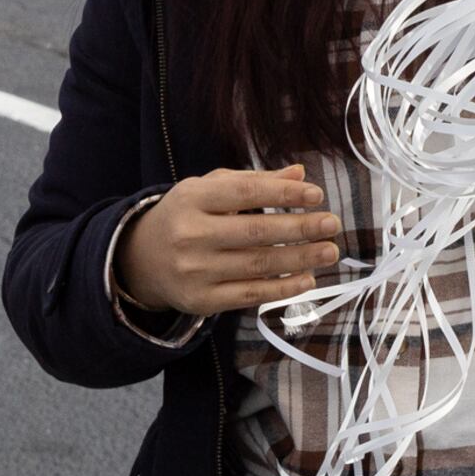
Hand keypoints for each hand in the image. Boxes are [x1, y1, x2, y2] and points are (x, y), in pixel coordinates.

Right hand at [115, 166, 344, 319]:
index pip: (245, 193)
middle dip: (300, 228)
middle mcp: (191, 234)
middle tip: (332, 224)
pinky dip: (283, 289)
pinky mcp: (202, 301)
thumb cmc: (187, 216)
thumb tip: (300, 174)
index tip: (316, 195)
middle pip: (255, 232)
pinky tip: (307, 279)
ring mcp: (195, 271)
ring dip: (300, 259)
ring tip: (329, 251)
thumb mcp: (210, 189)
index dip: (283, 194)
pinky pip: (250, 295)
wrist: (142, 260)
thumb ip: (254, 182)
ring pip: (257, 266)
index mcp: (192, 198)